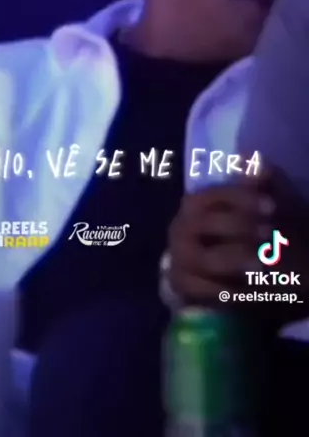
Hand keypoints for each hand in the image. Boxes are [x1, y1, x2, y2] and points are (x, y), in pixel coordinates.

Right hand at [169, 167, 308, 305]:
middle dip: (239, 227)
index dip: (243, 198)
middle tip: (268, 234)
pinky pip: (201, 289)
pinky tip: (249, 289)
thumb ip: (260, 179)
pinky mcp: (183, 285)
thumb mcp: (258, 203)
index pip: (216, 194)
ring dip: (234, 259)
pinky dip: (226, 290)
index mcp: (197, 202)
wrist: (229, 271)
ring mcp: (179, 256)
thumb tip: (252, 160)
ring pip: (203, 258)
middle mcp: (181, 226)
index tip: (271, 206)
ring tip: (262, 264)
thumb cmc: (246, 231)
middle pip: (206, 223)